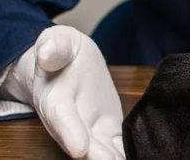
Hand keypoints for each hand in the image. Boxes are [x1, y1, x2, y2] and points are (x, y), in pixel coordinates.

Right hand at [0, 26, 124, 158]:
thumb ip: (53, 45)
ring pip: (101, 149)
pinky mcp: (107, 130)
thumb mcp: (58, 40)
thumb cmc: (63, 51)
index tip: (79, 149)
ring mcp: (89, 129)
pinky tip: (141, 156)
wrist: (68, 63)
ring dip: (113, 158)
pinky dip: (126, 153)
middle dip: (96, 156)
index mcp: (55, 97)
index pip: (60, 117)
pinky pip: (117, 146)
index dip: (70, 133)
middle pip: (83, 142)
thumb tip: (48, 53)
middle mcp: (70, 120)